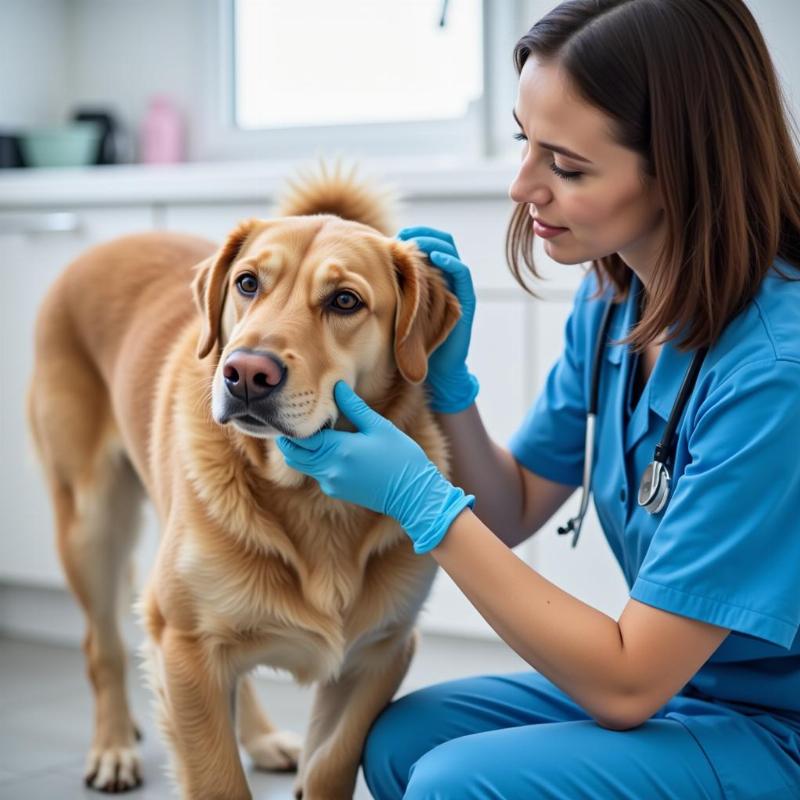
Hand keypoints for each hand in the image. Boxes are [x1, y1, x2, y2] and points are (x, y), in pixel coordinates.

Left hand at [275, 381, 474, 553]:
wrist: (413, 494)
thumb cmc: (401, 456)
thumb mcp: (379, 427)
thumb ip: (354, 407)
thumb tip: (337, 386)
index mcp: (339, 449)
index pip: (302, 437)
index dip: (295, 425)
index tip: (297, 411)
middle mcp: (329, 469)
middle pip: (294, 453)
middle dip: (291, 439)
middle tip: (295, 421)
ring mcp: (331, 483)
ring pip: (302, 465)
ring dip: (301, 450)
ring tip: (311, 432)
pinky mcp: (335, 491)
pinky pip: (315, 474)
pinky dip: (315, 461)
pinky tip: (330, 449)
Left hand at [396, 226, 479, 412]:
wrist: (435, 370)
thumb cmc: (410, 342)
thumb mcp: (396, 310)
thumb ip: (390, 291)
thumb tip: (362, 274)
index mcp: (432, 278)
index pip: (428, 243)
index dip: (413, 236)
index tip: (392, 238)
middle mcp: (446, 279)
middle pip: (441, 241)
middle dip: (422, 235)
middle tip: (402, 238)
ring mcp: (457, 289)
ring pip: (451, 252)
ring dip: (433, 243)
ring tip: (416, 245)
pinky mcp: (465, 300)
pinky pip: (462, 273)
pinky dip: (449, 261)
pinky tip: (436, 258)